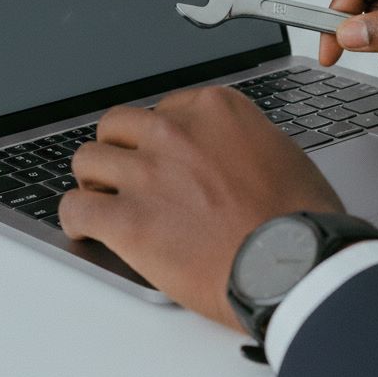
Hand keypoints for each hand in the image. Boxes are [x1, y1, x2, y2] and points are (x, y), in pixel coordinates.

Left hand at [58, 86, 343, 330]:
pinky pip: (76, 209)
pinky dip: (77, 220)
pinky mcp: (127, 220)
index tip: (161, 159)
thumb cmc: (302, 220)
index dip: (158, 139)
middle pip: (117, 127)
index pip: (163, 110)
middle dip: (119, 151)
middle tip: (125, 176)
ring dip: (93, 182)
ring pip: (87, 160)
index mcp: (214, 110)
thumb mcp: (281, 153)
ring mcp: (147, 174)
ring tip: (102, 202)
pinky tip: (87, 229)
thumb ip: (241, 142)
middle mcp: (175, 132)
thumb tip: (227, 155)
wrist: (296, 266)